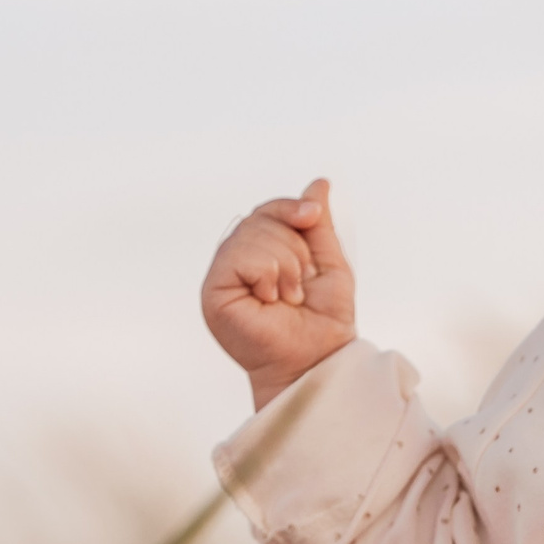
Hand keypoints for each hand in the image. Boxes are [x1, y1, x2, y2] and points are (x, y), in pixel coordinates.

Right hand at [201, 177, 357, 407]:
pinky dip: (267, 273)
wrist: (318, 360)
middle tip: (300, 286)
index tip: (314, 216)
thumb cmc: (323, 322)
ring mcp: (222, 277)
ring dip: (284, 264)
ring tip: (288, 297)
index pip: (267, 212)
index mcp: (261, 255)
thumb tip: (318, 184)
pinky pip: (239, 256)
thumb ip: (319, 226)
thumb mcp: (330, 264)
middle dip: (294, 248)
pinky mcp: (213, 292)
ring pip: (251, 234)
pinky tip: (272, 299)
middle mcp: (237, 263)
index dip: (290, 208)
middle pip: (259, 219)